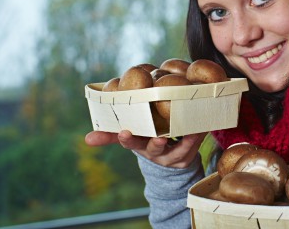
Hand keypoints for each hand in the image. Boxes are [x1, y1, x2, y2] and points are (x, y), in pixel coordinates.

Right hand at [85, 130, 206, 168]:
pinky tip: (202, 128)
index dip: (126, 139)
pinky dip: (198, 138)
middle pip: (153, 149)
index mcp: (140, 145)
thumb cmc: (147, 140)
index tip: (123, 132)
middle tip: (157, 139)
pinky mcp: (188, 155)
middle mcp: (155, 153)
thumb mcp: (131, 138)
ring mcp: (173, 156)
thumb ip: (110, 135)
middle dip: (155, 145)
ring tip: (189, 132)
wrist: (170, 160)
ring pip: (178, 150)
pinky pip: (195, 146)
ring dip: (183, 142)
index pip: (130, 143)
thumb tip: (87, 139)